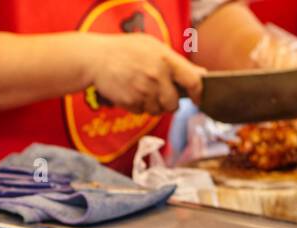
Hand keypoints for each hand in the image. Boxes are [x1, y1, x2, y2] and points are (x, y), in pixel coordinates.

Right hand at [83, 33, 203, 114]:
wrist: (96, 58)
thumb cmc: (127, 50)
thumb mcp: (154, 47)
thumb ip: (176, 62)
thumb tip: (200, 74)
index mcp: (167, 60)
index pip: (193, 81)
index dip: (198, 93)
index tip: (198, 99)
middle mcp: (157, 77)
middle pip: (174, 104)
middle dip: (170, 103)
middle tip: (163, 96)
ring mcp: (143, 91)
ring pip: (157, 110)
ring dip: (153, 106)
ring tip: (143, 90)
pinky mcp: (130, 102)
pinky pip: (141, 112)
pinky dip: (138, 106)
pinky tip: (131, 92)